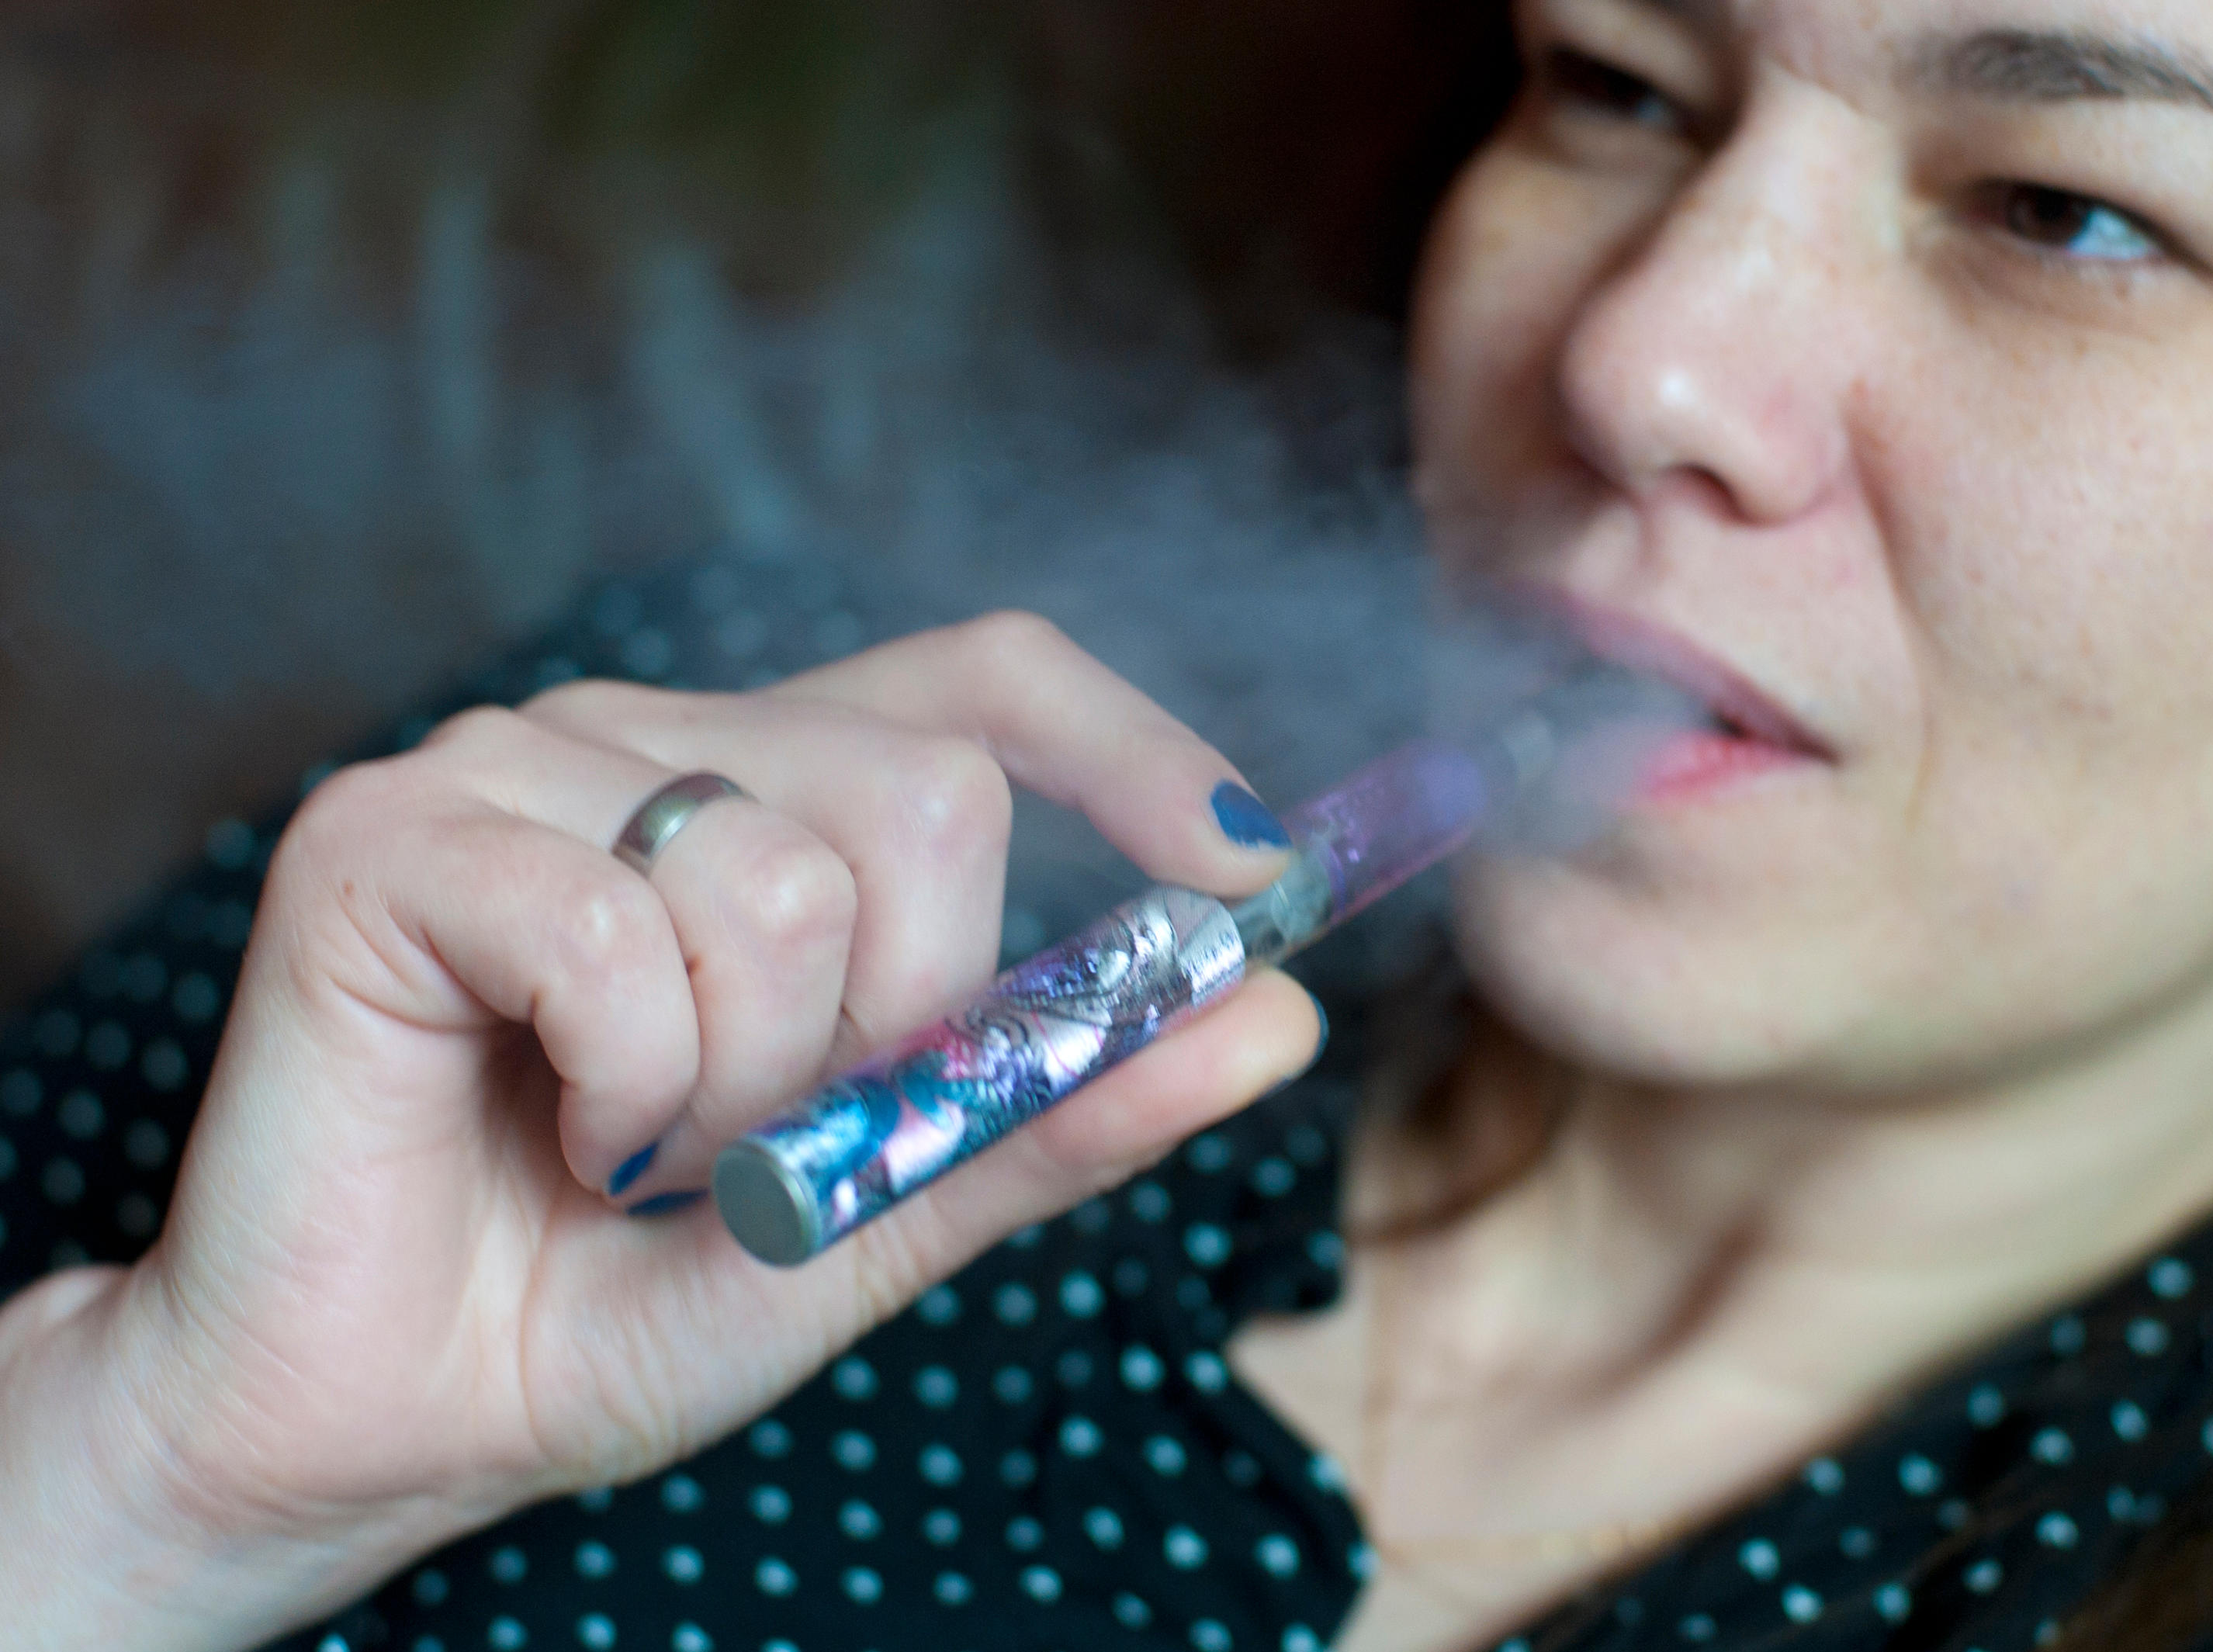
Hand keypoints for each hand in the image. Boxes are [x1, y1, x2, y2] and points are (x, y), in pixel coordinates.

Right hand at [0, 612, 1320, 1650]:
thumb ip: (1058, 1105)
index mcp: (783, 796)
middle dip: (907, 1024)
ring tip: (650, 1154)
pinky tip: (563, 1133)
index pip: (990, 680)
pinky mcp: (389, 836)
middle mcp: (660, 742)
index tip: (1246, 875)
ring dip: (749, 1085)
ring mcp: (520, 768)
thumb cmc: (621, 1297)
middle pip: (930, 793)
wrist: (393, 1415)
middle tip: (782, 1138)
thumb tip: (1275, 1022)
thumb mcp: (888, 1209)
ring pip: (779, 872)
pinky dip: (628, 1087)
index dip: (1135, 750)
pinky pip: (609, 932)